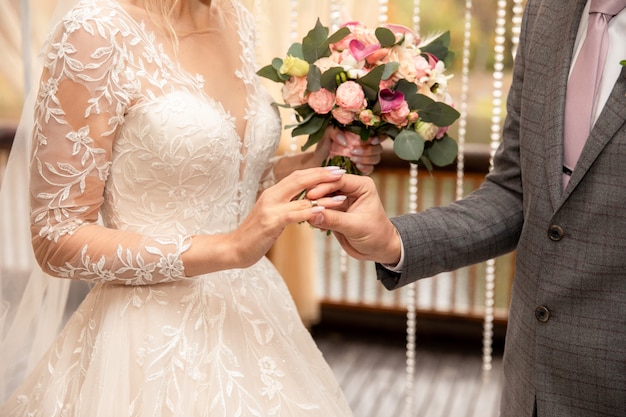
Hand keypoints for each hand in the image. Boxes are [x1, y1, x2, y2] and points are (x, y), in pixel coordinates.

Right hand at [232, 167, 346, 267]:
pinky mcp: (270, 223)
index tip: (334, 170)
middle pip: (300, 179)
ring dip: (323, 196)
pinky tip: (322, 212)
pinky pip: (292, 215)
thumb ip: (286, 207)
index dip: (316, 172)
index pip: (297, 176)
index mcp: (273, 193)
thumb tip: (304, 203)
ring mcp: (270, 209)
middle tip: (341, 172)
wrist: (234, 249)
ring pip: (300, 196)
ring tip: (341, 196)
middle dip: (322, 175)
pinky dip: (308, 212)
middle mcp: (271, 196)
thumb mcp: (272, 217)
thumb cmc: (255, 236)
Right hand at [305, 174, 401, 264]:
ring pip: (321, 197)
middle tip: (304, 206)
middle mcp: (350, 190)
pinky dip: (315, 215)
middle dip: (316, 196)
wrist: (378, 249)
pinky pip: (320, 209)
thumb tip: (312, 214)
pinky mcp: (334, 211)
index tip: (311, 196)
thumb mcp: (355, 227)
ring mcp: (341, 200)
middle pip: (327, 186)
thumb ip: (334, 220)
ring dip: (314, 206)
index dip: (323, 186)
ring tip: (307, 216)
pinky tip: (313, 224)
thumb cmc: (376, 235)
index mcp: (361, 186)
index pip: (338, 180)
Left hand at [314, 126, 383, 174]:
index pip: (377, 133)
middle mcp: (366, 146)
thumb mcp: (326, 134)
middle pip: (378, 147)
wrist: (318, 162)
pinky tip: (357, 166)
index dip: (380, 137)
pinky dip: (365, 167)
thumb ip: (334, 131)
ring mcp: (365, 158)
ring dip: (366, 158)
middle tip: (354, 151)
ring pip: (376, 158)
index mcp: (361, 134)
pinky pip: (370, 169)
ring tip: (353, 159)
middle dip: (369, 150)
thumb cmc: (324, 145)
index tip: (372, 140)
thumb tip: (345, 141)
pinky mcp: (363, 169)